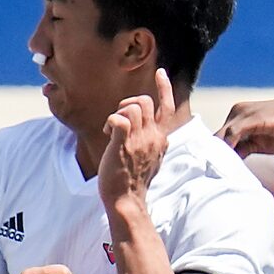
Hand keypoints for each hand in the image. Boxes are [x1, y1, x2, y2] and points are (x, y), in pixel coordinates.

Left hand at [97, 87, 171, 215]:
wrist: (127, 200)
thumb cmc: (135, 183)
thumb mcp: (154, 160)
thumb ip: (157, 145)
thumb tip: (162, 139)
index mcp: (161, 139)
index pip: (167, 107)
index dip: (164, 87)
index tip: (160, 73)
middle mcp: (153, 136)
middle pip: (144, 101)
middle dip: (127, 103)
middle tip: (118, 119)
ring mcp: (139, 140)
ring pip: (131, 106)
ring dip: (117, 113)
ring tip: (110, 130)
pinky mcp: (123, 144)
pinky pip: (118, 118)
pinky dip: (109, 121)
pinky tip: (107, 134)